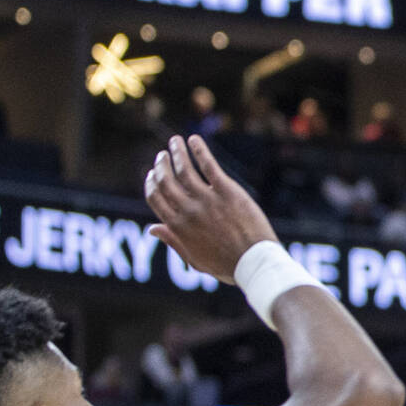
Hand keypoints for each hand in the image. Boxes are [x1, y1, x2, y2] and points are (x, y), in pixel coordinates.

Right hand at [145, 135, 277, 282]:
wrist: (254, 263)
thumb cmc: (226, 265)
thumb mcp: (195, 260)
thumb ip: (174, 242)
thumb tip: (152, 228)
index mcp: (178, 228)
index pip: (155, 198)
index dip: (151, 183)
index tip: (152, 174)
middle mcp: (188, 211)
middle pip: (166, 180)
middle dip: (161, 165)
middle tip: (162, 155)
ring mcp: (207, 200)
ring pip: (184, 168)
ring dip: (177, 151)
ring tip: (175, 142)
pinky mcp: (226, 191)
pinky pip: (208, 164)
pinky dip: (198, 149)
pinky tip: (194, 140)